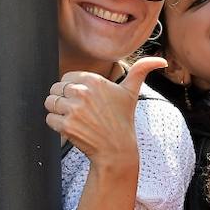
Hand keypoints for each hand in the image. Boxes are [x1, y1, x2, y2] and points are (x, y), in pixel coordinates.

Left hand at [44, 57, 166, 164]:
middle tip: (78, 112)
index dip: (71, 89)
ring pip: (50, 103)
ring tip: (75, 119)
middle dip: (63, 100)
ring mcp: (73, 109)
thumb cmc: (122, 120)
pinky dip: (56, 124)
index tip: (83, 100)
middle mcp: (82, 92)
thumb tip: (160, 60)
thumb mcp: (131, 92)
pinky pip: (49, 118)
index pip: (66, 77)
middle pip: (55, 89)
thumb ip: (141, 71)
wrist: (117, 150)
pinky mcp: (66, 125)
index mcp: (93, 80)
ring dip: (58, 112)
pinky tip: (72, 128)